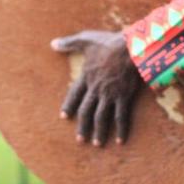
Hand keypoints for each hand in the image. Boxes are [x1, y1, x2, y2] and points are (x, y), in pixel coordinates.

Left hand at [51, 30, 142, 145]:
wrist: (130, 47)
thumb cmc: (109, 42)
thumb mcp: (86, 39)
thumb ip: (69, 43)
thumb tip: (53, 44)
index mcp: (86, 77)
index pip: (74, 95)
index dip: (69, 106)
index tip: (64, 117)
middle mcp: (96, 89)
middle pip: (86, 111)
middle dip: (82, 126)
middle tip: (79, 140)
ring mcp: (110, 95)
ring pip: (101, 117)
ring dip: (98, 132)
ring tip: (96, 144)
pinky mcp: (124, 97)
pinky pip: (121, 117)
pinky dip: (120, 130)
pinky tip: (120, 141)